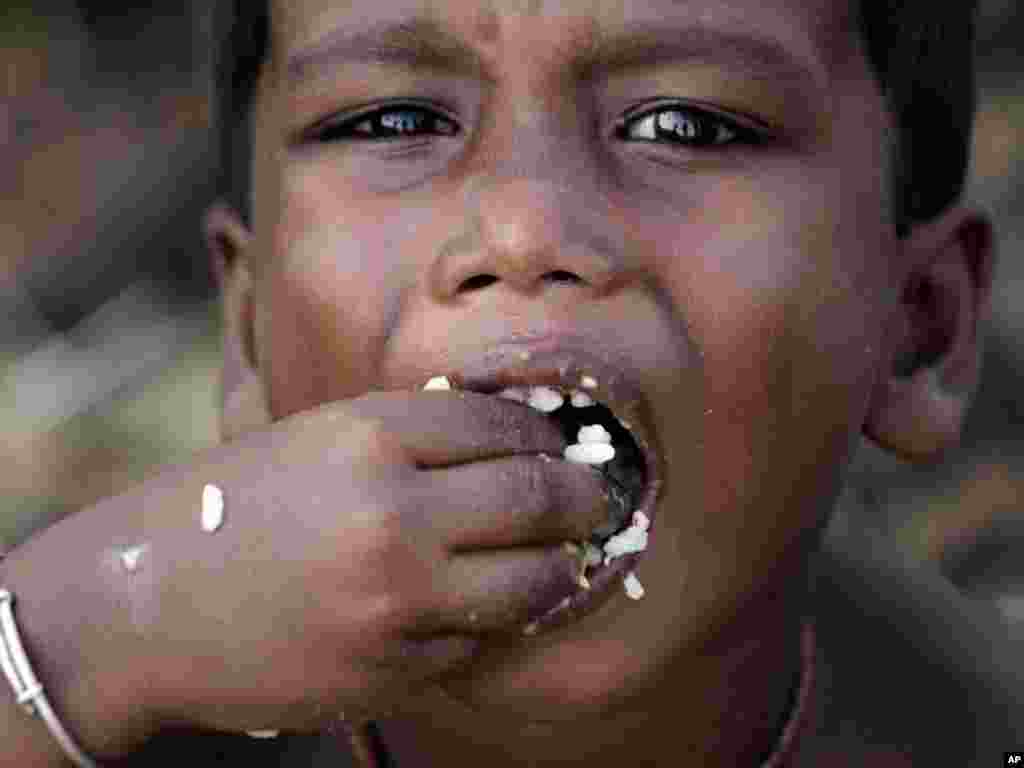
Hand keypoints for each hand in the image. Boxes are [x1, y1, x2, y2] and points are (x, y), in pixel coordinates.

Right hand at [144, 389, 610, 734]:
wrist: (145, 604)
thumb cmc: (234, 506)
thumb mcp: (317, 437)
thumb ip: (412, 434)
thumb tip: (512, 441)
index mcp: (372, 436)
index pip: (504, 426)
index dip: (545, 435)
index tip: (558, 446)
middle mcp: (393, 514)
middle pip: (536, 496)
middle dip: (582, 496)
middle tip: (595, 496)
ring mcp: (395, 601)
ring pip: (531, 583)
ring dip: (561, 568)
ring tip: (565, 556)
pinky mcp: (389, 671)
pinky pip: (478, 644)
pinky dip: (493, 623)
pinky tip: (486, 604)